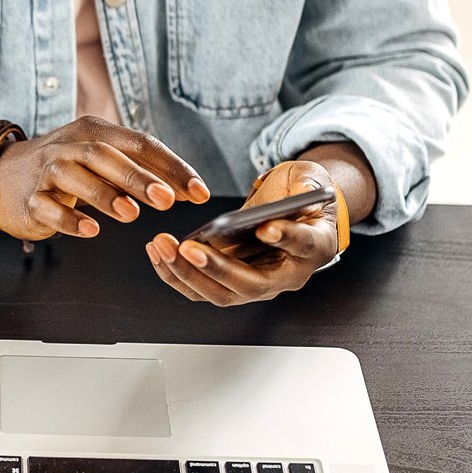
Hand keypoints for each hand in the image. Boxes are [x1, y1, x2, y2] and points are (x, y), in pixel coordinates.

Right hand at [0, 116, 209, 241]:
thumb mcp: (102, 161)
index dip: (171, 166)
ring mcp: (46, 171)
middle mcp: (70, 146)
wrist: (1, 177)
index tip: (199, 192)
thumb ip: (141, 172)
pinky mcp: (30, 198)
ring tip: (131, 215)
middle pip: (106, 155)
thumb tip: (188, 190)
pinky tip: (91, 230)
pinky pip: (48, 207)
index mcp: (94, 131)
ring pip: (75, 177)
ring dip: (105, 195)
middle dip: (139, 178)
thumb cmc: (64, 169)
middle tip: (167, 200)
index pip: (139, 143)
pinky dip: (69, 218)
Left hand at [143, 160, 338, 305]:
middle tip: (187, 248)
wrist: (292, 213)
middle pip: (250, 284)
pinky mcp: (231, 280)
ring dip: (187, 274)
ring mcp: (256, 282)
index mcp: (313, 246)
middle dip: (216, 268)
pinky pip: (202, 287)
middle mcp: (285, 274)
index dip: (285, 238)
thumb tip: (303, 190)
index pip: (301, 246)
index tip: (265, 227)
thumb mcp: (310, 180)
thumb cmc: (301, 198)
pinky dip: (176, 273)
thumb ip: (309, 183)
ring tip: (162, 246)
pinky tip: (158, 251)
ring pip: (220, 293)